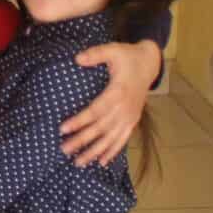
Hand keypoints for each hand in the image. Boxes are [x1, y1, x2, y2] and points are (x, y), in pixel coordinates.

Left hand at [62, 40, 161, 168]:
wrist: (149, 63)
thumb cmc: (127, 57)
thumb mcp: (113, 50)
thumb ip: (96, 54)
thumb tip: (77, 58)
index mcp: (118, 92)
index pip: (95, 110)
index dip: (79, 120)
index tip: (63, 128)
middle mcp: (125, 108)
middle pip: (100, 128)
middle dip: (82, 140)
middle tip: (64, 149)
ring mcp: (130, 117)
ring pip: (111, 138)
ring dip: (95, 151)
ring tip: (79, 163)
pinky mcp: (133, 120)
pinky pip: (123, 139)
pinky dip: (112, 151)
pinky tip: (101, 162)